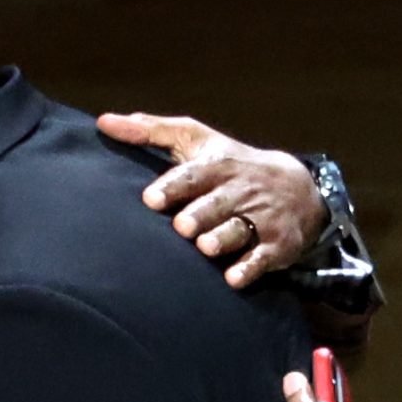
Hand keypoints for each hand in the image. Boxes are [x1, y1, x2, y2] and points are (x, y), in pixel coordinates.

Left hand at [97, 112, 326, 288]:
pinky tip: (232, 279)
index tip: (150, 199)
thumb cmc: (229, 165)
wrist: (297, 188)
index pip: (194, 174)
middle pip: (217, 203)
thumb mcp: (196, 141)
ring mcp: (260, 219)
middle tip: (181, 226)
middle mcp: (240, 191)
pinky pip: (262, 259)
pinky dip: (249, 268)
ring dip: (222, 238)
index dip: (174, 186)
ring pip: (239, 230)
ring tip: (205, 246)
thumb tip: (104, 122)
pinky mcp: (276, 245)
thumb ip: (151, 131)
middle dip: (200, 214)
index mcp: (217, 165)